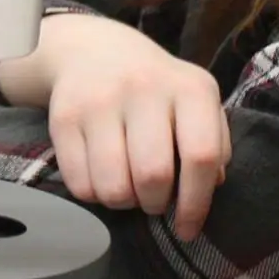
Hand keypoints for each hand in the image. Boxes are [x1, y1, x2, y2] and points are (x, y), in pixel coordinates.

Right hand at [0, 12, 228, 239]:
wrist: (94, 51)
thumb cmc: (157, 89)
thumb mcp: (196, 101)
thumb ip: (214, 142)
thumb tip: (213, 186)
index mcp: (189, 88)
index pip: (202, 156)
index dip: (197, 202)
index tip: (188, 227)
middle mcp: (144, 88)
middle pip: (154, 176)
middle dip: (155, 203)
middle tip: (154, 199)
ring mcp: (100, 101)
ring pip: (113, 187)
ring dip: (124, 202)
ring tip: (128, 186)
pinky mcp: (64, 118)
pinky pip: (80, 185)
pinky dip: (94, 193)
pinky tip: (102, 175)